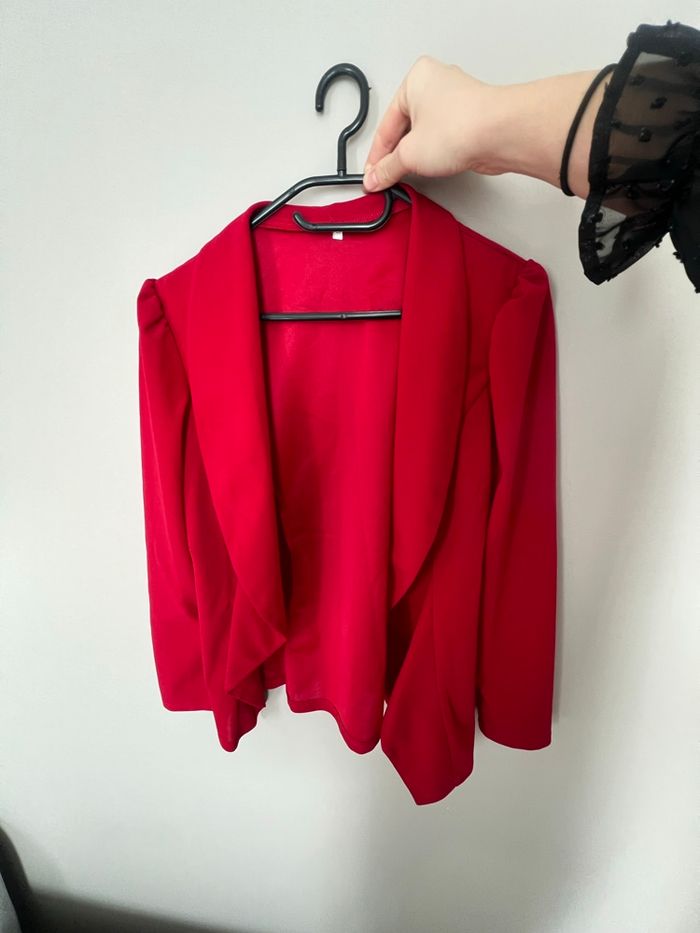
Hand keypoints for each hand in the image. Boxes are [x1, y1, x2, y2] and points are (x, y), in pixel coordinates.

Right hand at [363, 55, 603, 198]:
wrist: (500, 133)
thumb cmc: (460, 126)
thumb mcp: (409, 154)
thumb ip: (388, 168)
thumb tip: (376, 178)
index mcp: (415, 79)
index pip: (386, 124)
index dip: (377, 155)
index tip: (374, 176)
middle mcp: (436, 84)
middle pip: (406, 128)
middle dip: (397, 155)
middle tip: (389, 178)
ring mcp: (456, 101)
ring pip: (426, 134)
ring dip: (417, 156)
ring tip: (412, 174)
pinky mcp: (470, 119)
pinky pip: (443, 139)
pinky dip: (435, 154)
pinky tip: (434, 167)